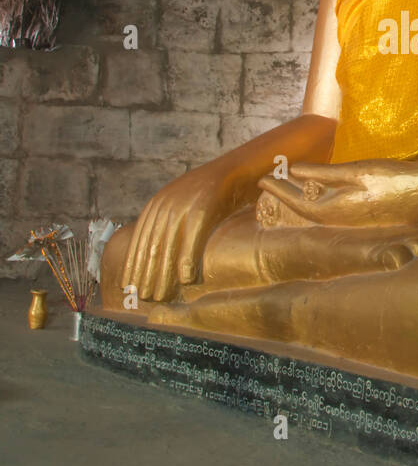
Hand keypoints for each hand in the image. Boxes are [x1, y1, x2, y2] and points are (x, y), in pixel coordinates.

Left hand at [121, 161, 236, 300]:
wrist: (241, 167)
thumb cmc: (215, 192)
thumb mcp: (187, 202)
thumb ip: (172, 222)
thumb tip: (161, 251)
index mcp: (159, 202)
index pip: (140, 238)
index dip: (134, 264)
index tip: (128, 286)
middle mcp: (167, 203)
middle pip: (151, 244)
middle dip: (145, 274)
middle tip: (143, 298)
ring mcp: (185, 204)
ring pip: (168, 245)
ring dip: (163, 274)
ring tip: (160, 296)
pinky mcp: (205, 207)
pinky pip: (193, 238)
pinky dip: (187, 259)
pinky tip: (186, 279)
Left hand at [258, 160, 415, 227]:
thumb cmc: (390, 180)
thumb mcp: (354, 172)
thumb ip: (323, 174)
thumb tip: (293, 170)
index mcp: (333, 210)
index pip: (296, 202)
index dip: (277, 190)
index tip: (261, 179)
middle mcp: (338, 220)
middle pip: (302, 208)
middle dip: (283, 194)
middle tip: (266, 180)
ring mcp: (349, 220)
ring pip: (315, 210)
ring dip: (298, 196)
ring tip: (284, 183)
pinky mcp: (359, 216)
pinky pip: (328, 209)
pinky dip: (314, 198)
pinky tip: (315, 189)